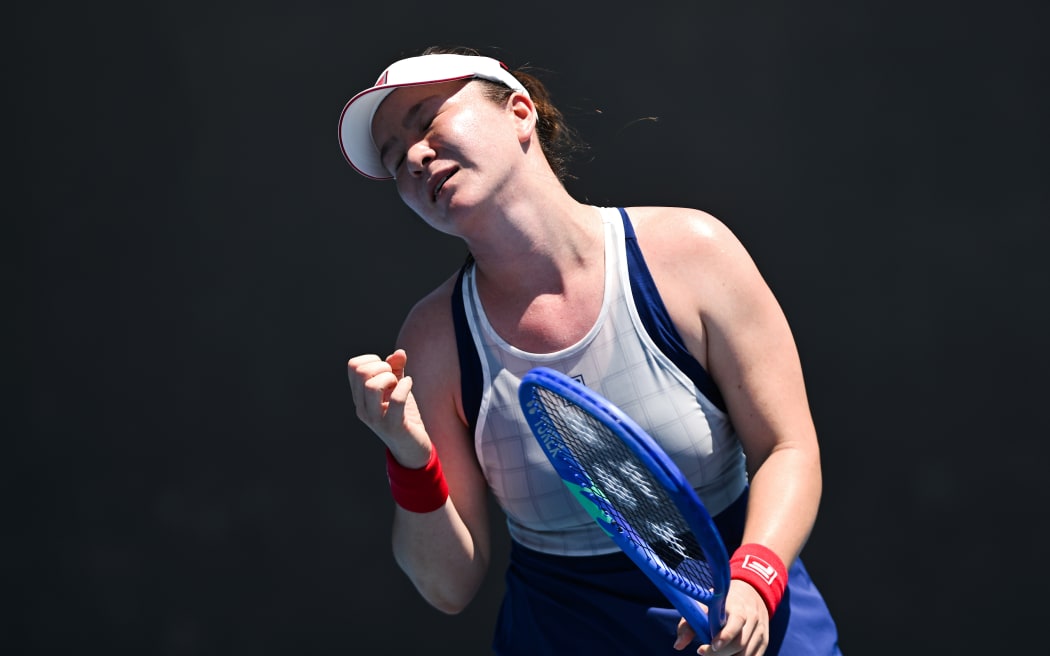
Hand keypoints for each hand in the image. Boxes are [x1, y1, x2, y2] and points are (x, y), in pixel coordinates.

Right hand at [347, 349, 429, 464]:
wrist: (412, 449)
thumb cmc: (404, 417)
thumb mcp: (398, 390)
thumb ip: (396, 370)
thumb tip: (399, 353)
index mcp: (359, 398)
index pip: (352, 366)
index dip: (371, 360)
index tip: (385, 370)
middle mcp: (362, 408)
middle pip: (360, 373)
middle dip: (381, 367)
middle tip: (393, 377)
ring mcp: (376, 419)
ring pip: (371, 386)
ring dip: (390, 378)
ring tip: (399, 383)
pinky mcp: (393, 426)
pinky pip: (396, 400)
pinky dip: (405, 386)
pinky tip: (410, 384)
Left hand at [673, 580, 769, 654]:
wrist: (750, 593)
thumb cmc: (721, 603)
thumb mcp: (704, 606)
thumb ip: (689, 623)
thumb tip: (678, 645)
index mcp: (738, 606)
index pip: (736, 622)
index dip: (724, 637)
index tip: (707, 647)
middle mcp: (753, 619)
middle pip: (739, 644)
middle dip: (720, 653)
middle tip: (704, 653)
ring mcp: (760, 631)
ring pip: (747, 654)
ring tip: (714, 654)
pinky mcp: (764, 642)